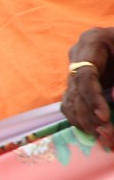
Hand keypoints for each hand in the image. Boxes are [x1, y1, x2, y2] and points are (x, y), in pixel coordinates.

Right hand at [62, 28, 113, 148]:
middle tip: (106, 134)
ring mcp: (75, 69)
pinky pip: (71, 104)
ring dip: (85, 122)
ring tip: (102, 137)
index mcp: (91, 41)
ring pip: (70, 100)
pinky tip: (93, 130)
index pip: (84, 75)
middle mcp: (77, 55)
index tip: (106, 118)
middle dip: (89, 116)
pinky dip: (81, 119)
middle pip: (75, 91)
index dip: (93, 98)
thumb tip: (113, 99)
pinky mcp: (77, 82)